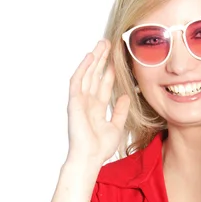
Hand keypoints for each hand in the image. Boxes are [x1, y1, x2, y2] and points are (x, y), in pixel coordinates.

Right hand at [66, 39, 129, 164]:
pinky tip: (90, 57)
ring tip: (101, 44)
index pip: (104, 84)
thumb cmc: (100, 148)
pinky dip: (83, 68)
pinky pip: (77, 81)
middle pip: (95, 75)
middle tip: (108, 43)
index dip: (110, 70)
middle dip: (102, 59)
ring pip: (87, 74)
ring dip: (94, 59)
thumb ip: (120, 111)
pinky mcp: (74, 102)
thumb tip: (126, 97)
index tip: (117, 58)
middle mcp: (88, 101)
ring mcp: (80, 101)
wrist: (90, 158)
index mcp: (97, 107)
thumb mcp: (117, 126)